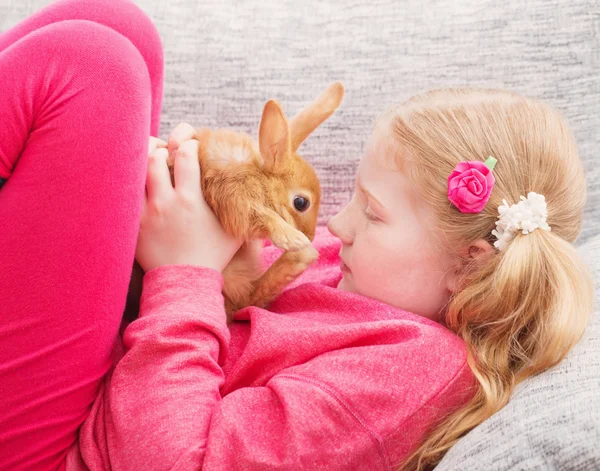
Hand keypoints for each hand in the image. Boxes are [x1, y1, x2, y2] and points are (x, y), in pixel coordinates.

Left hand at [136, 128, 240, 272]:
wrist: (185, 282)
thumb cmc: (213, 256)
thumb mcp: (236, 233)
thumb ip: (246, 212)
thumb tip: (262, 199)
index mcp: (191, 200)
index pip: (186, 154)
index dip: (189, 144)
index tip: (192, 148)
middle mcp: (166, 202)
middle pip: (155, 156)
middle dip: (162, 150)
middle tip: (167, 155)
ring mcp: (146, 213)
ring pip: (136, 171)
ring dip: (144, 163)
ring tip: (152, 165)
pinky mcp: (133, 224)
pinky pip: (125, 194)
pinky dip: (131, 183)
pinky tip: (139, 183)